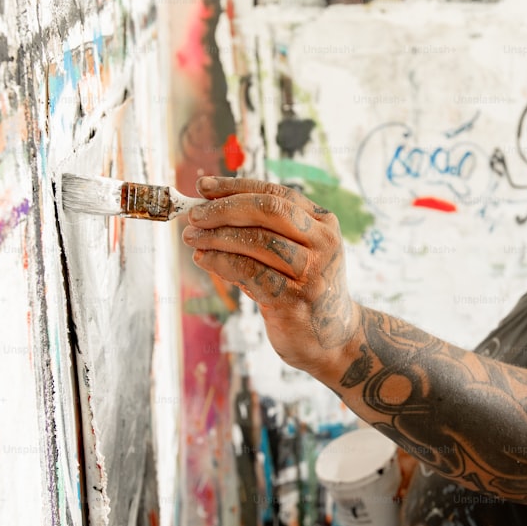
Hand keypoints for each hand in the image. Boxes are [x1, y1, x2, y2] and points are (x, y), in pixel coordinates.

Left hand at [182, 177, 359, 376]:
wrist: (333, 338)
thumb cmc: (304, 290)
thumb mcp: (295, 253)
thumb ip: (263, 232)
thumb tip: (208, 212)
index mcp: (323, 223)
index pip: (276, 193)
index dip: (236, 187)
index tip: (203, 187)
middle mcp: (323, 242)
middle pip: (269, 210)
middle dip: (224, 208)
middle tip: (194, 215)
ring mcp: (312, 271)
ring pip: (257, 241)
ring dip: (217, 236)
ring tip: (193, 239)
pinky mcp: (295, 299)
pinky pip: (250, 272)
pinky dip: (222, 262)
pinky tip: (205, 260)